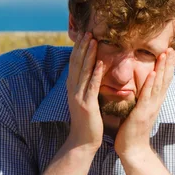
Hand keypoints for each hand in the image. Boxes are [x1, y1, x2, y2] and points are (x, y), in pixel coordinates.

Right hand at [65, 32, 104, 153]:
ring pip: (83, 72)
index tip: (85, 35)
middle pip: (76, 64)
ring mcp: (78, 97)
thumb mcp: (84, 100)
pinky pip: (91, 87)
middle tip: (88, 32)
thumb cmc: (87, 121)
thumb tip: (91, 73)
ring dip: (88, 55)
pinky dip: (95, 74)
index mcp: (73, 88)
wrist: (82, 142)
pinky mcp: (87, 105)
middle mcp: (73, 90)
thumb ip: (86, 86)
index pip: (75, 64)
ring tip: (94, 41)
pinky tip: (101, 64)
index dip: (79, 49)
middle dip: (82, 47)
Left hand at [114, 48, 174, 159]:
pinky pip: (147, 96)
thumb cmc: (131, 131)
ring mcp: (150, 108)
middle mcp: (155, 103)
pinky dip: (151, 84)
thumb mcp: (137, 111)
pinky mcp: (142, 113)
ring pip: (158, 85)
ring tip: (166, 54)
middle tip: (172, 48)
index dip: (167, 67)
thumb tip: (137, 89)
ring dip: (163, 68)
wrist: (132, 150)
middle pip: (164, 80)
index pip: (163, 81)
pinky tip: (154, 73)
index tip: (169, 52)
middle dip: (168, 64)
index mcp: (153, 102)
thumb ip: (140, 100)